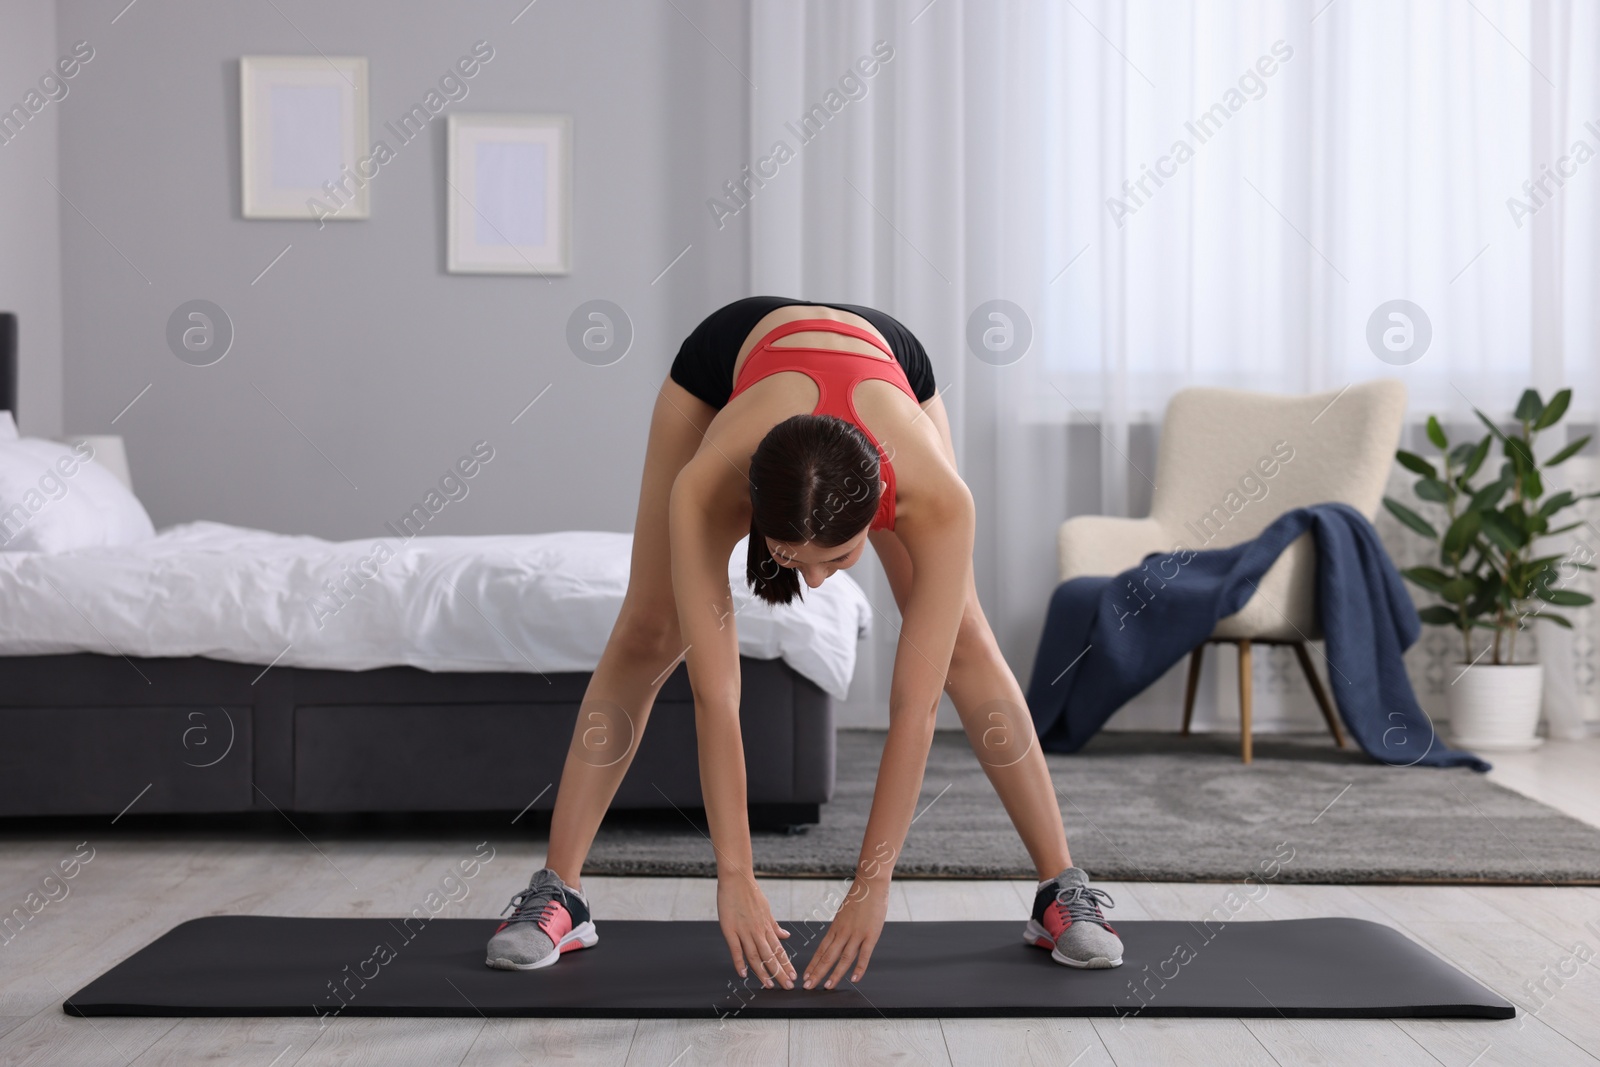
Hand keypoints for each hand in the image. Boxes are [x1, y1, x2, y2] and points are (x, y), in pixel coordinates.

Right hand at [717, 874, 793, 988]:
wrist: (737, 879)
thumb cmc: (751, 892)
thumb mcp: (767, 909)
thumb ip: (775, 925)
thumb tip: (786, 936)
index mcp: (767, 926)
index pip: (779, 949)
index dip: (786, 964)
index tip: (793, 976)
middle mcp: (758, 931)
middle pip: (770, 955)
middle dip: (779, 972)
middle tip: (786, 986)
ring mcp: (744, 931)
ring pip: (756, 955)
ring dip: (763, 971)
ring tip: (769, 985)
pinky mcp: (730, 930)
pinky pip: (736, 949)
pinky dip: (740, 962)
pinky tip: (744, 974)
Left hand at [803, 876, 889, 988]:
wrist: (870, 884)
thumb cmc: (858, 897)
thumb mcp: (844, 913)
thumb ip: (840, 927)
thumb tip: (836, 939)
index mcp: (835, 927)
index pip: (821, 950)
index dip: (813, 964)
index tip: (805, 976)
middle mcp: (843, 932)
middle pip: (827, 956)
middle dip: (817, 973)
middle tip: (808, 986)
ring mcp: (856, 934)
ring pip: (843, 958)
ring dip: (834, 974)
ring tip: (827, 987)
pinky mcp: (871, 935)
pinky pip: (864, 955)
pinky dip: (859, 968)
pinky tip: (854, 979)